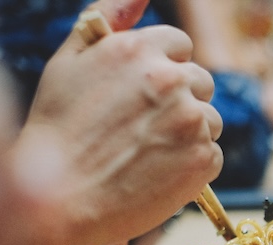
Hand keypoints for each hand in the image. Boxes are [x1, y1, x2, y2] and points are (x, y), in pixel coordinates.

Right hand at [10, 0, 223, 244]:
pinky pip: (213, 154)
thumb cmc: (59, 131)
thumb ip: (108, 18)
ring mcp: (191, 121)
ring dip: (190, 133)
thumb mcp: (69, 61)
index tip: (146, 93)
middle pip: (201, 82)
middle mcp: (171, 81)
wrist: (60, 198)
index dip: (164, 69)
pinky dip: (194, 165)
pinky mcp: (204, 159)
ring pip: (211, 119)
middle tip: (144, 129)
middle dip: (181, 100)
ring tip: (149, 152)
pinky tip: (159, 173)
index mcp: (139, 50)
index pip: (180, 46)